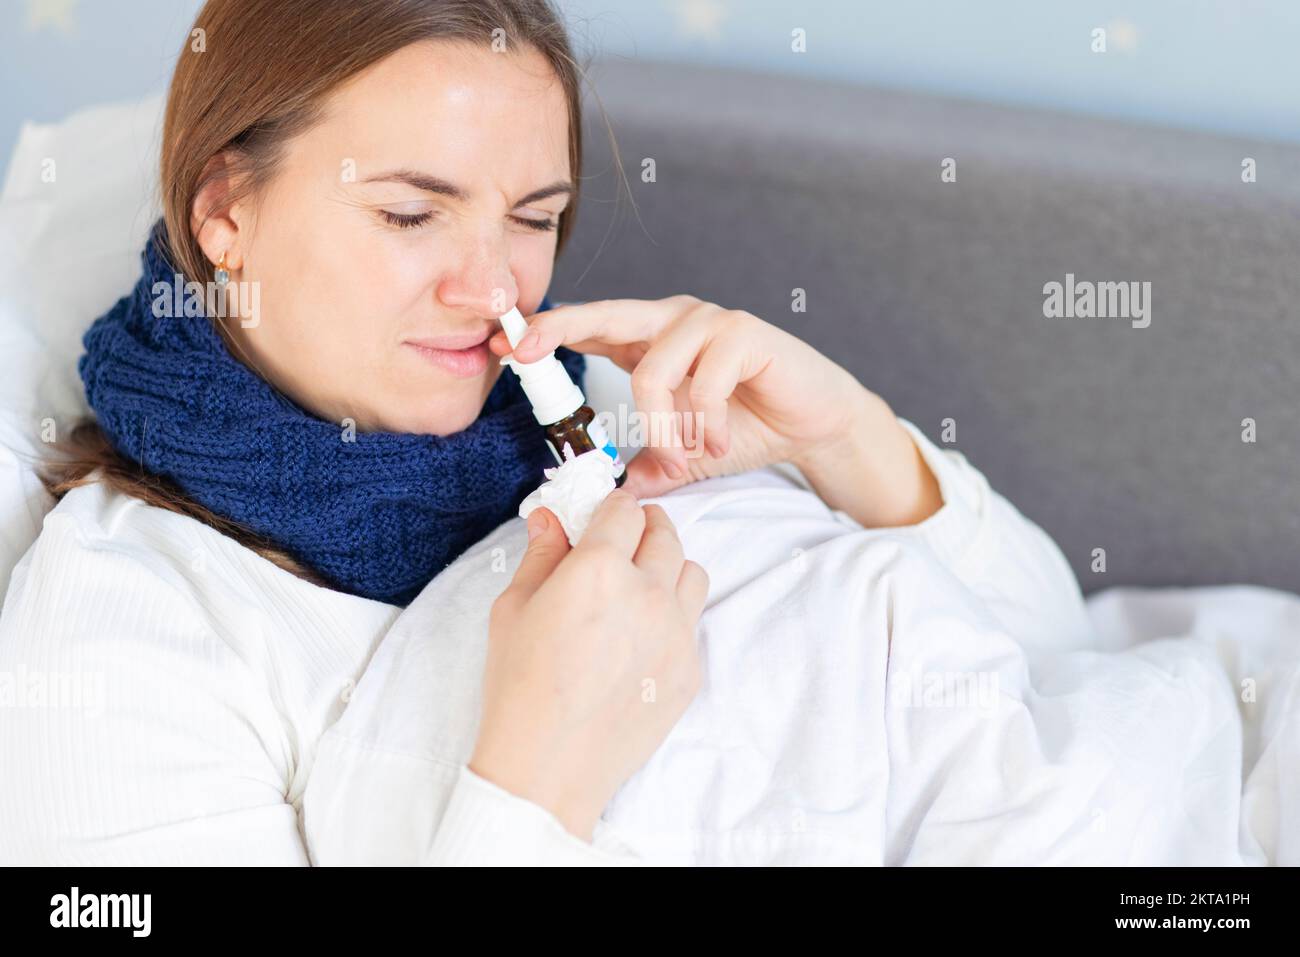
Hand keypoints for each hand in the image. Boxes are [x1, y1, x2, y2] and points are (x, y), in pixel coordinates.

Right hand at [470, 490, 708, 841]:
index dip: (612, 507)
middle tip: (624, 538)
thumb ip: (541, 555)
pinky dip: (673, 614)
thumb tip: (550, 517)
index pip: (625, 509)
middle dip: (644, 526)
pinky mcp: (689, 668)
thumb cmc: (520, 688)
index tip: (603, 515)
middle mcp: (646, 593)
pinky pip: (693, 621)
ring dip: (668, 566)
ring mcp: (675, 632)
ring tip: (641, 583)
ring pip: (691, 572)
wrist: (548, 767)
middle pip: (665, 533)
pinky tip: (642, 634)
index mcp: (598, 569)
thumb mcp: (513, 609)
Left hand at [492, 296, 940, 525]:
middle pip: (607, 315)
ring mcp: (710, 321)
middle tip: (524, 350)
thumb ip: (650, 466)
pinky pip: (702, 381)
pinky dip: (705, 425)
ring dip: (664, 427)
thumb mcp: (686, 454)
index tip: (506, 346)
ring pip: (654, 370)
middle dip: (560, 328)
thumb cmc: (748, 427)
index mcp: (652, 341)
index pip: (593, 328)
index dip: (549, 332)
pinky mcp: (744, 333)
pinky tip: (721, 444)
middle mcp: (675, 320)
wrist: (815, 423)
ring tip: (688, 457)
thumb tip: (613, 492)